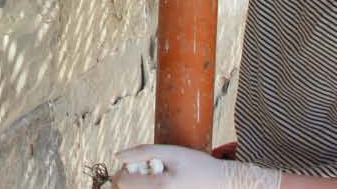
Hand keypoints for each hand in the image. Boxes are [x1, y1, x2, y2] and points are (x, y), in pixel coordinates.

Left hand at [110, 144, 280, 188]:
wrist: (219, 182)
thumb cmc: (196, 164)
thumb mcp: (171, 151)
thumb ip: (142, 151)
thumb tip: (117, 155)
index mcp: (159, 185)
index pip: (122, 182)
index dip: (121, 172)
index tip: (131, 166)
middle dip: (130, 180)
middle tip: (144, 172)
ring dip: (138, 185)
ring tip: (153, 178)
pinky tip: (159, 184)